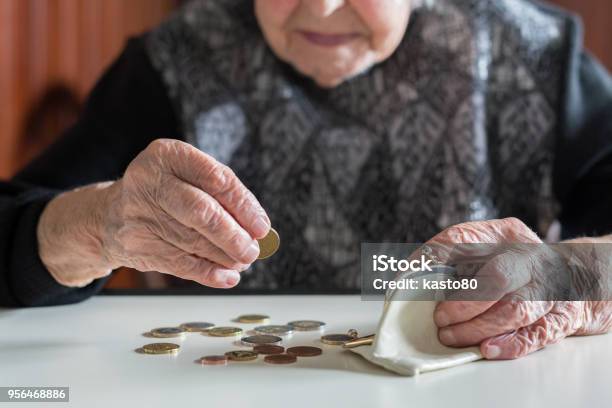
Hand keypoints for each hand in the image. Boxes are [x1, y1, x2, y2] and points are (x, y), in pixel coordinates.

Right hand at [38, 139, 269, 287]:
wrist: (110, 215)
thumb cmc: (165, 192)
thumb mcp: (186, 176)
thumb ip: (220, 195)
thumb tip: (257, 228)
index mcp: (167, 155)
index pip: (215, 178)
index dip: (243, 205)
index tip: (262, 226)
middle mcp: (149, 181)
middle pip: (201, 212)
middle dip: (233, 235)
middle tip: (253, 250)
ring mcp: (139, 215)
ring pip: (193, 241)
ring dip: (225, 256)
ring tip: (243, 261)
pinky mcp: (137, 245)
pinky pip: (180, 264)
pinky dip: (208, 273)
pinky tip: (227, 276)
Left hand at [412, 218, 611, 358]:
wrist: (571, 276)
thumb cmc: (514, 263)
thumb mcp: (485, 246)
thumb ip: (449, 256)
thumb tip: (410, 274)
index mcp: (505, 234)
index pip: (461, 239)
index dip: (432, 259)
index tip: (405, 278)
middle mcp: (529, 258)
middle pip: (497, 277)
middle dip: (463, 301)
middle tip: (439, 317)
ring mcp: (547, 289)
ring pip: (516, 310)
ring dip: (478, 327)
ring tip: (450, 335)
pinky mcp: (558, 318)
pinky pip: (536, 334)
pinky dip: (509, 344)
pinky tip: (485, 349)